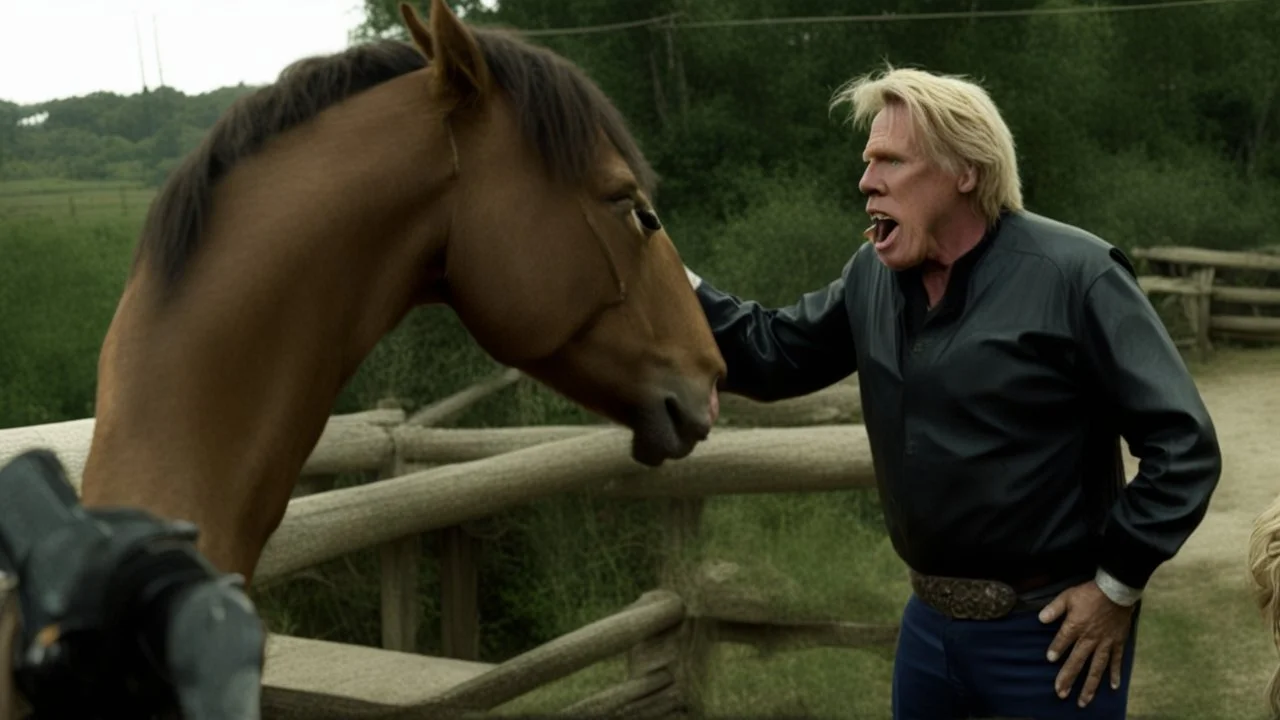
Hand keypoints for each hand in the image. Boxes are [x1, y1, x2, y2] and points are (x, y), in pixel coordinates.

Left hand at [1038, 580, 1134, 707]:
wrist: (1117, 590)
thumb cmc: (1090, 593)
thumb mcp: (1068, 596)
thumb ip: (1054, 608)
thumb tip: (1040, 619)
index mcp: (1076, 627)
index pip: (1062, 642)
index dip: (1056, 650)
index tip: (1050, 660)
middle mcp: (1090, 639)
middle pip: (1077, 662)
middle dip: (1068, 679)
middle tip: (1060, 694)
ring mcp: (1105, 643)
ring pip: (1096, 668)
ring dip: (1090, 685)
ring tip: (1083, 701)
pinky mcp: (1118, 643)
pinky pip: (1116, 661)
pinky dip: (1115, 674)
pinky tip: (1113, 687)